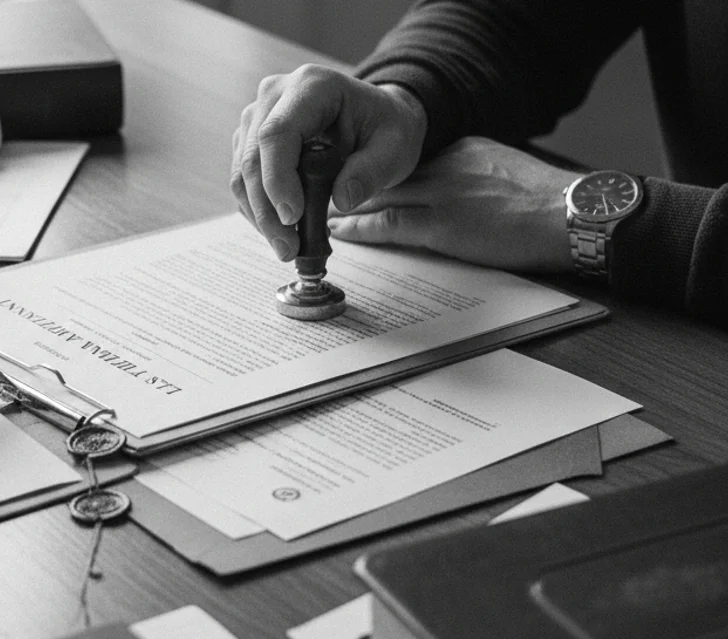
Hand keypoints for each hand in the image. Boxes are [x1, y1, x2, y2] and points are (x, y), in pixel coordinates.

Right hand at [231, 64, 427, 260]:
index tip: (293, 218)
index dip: (278, 179)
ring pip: (241, 173)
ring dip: (260, 216)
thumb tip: (342, 200)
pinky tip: (283, 230)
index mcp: (311, 86)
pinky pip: (242, 181)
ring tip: (289, 247)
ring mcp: (257, 116)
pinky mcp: (249, 139)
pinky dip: (259, 210)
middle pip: (252, 157)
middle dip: (267, 210)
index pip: (277, 133)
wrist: (374, 117)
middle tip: (289, 249)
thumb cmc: (384, 127)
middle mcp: (274, 95)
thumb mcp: (395, 147)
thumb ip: (372, 171)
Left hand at [329, 137, 582, 271]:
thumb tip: (465, 196)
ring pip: (378, 196)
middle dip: (351, 186)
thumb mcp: (508, 174)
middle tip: (321, 195)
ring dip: (345, 207)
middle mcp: (446, 166)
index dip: (378, 174)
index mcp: (463, 151)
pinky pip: (387, 225)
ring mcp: (442, 195)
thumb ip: (477, 179)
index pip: (410, 163)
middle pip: (386, 175)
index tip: (355, 179)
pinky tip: (339, 233)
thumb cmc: (552, 205)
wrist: (571, 215)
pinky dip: (359, 230)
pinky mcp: (442, 226)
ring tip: (320, 215)